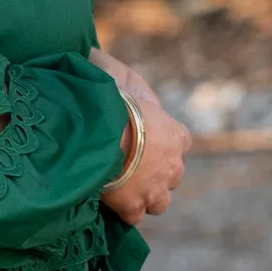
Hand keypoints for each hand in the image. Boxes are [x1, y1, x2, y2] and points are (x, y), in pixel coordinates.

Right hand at [90, 45, 190, 222]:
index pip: (181, 141)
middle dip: (154, 173)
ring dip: (145, 196)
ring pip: (160, 201)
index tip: (143, 139)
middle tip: (128, 165)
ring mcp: (156, 189)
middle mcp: (174, 165)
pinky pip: (135, 217)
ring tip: (121, 188)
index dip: (163, 141)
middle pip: (172, 176)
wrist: (100, 132)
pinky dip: (124, 211)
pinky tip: (108, 201)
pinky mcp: (135, 208)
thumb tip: (90, 53)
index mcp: (176, 134)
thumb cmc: (107, 99)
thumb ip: (106, 67)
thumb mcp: (111, 72)